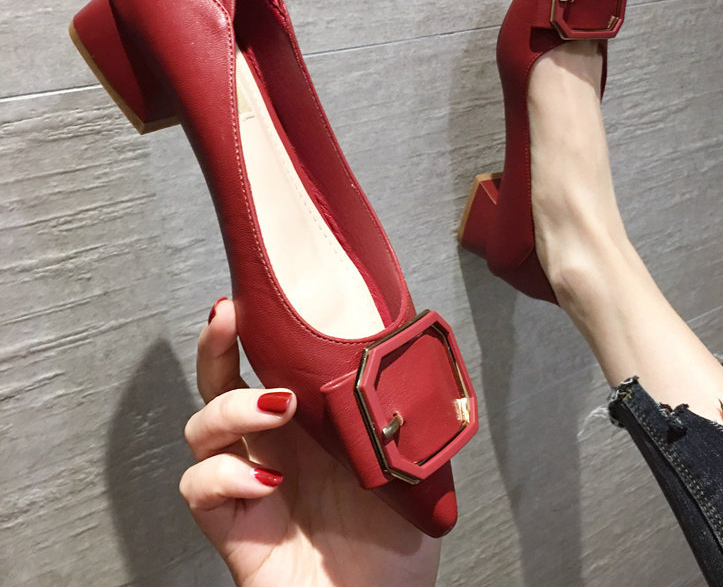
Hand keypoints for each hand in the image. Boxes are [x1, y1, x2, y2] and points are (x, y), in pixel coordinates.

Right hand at [179, 299, 440, 586]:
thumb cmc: (398, 536)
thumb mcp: (413, 458)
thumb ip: (404, 408)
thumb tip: (410, 350)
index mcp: (310, 422)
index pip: (268, 364)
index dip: (253, 329)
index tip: (252, 296)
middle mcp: (273, 445)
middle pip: (219, 381)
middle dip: (215, 344)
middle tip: (227, 318)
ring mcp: (248, 483)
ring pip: (201, 426)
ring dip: (231, 406)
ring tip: (279, 409)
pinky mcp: (233, 527)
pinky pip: (200, 488)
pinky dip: (225, 476)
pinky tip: (266, 481)